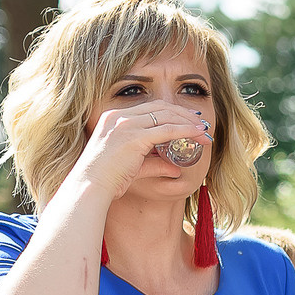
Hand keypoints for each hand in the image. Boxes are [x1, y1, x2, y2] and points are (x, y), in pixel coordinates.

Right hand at [66, 101, 213, 204]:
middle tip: (201, 125)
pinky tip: (197, 135)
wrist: (90, 187)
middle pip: (160, 107)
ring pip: (166, 116)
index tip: (189, 120)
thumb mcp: (133, 167)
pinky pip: (167, 130)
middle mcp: (119, 117)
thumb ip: (154, 164)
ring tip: (204, 131)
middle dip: (184, 115)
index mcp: (114, 118)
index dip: (172, 112)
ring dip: (189, 123)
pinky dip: (185, 131)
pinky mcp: (134, 137)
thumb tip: (175, 168)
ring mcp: (125, 125)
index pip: (149, 107)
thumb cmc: (107, 181)